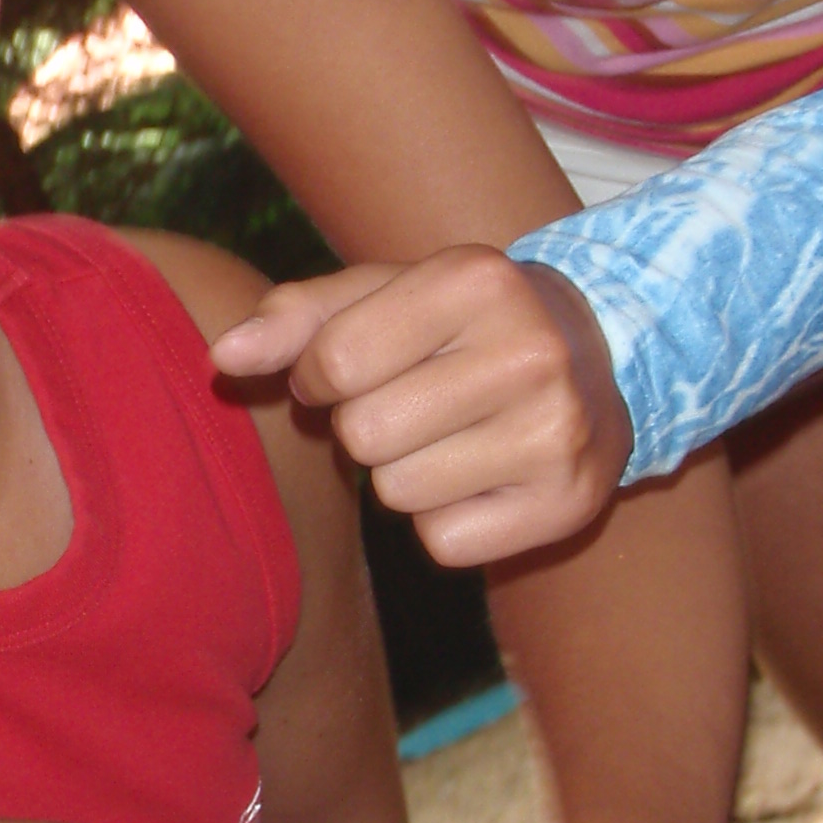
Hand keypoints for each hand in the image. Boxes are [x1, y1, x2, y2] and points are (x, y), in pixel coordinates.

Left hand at [212, 252, 632, 562]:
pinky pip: (443, 543)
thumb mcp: (384, 295)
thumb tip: (223, 357)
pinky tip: (481, 478)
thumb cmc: (461, 325)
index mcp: (477, 279)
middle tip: (410, 405)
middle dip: (364, 427)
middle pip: (364, 435)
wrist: (599, 361)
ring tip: (450, 437)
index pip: (335, 362)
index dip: (320, 377)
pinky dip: (444, 521)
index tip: (353, 369)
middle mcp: (530, 352)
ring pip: (398, 493)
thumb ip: (297, 318)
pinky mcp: (567, 504)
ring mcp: (557, 433)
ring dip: (403, 474)